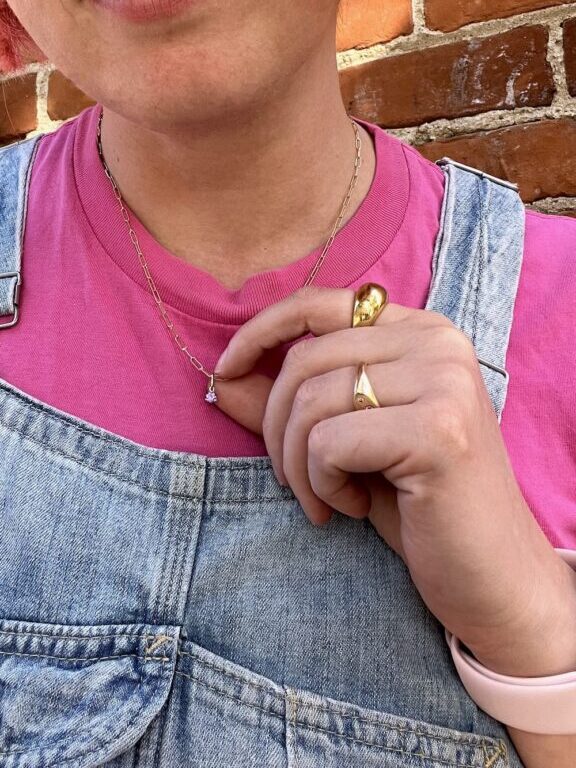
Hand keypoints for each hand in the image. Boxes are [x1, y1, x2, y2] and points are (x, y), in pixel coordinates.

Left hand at [215, 286, 575, 676]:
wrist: (489, 575)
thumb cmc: (414, 506)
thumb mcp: (345, 443)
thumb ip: (289, 404)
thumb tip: (222, 377)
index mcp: (420, 332)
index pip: (320, 302)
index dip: (260, 331)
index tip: (225, 371)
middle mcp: (437, 343)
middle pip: (306, 358)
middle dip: (276, 427)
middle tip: (294, 479)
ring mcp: (444, 381)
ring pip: (311, 400)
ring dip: (297, 464)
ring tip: (325, 499)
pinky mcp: (438, 429)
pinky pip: (329, 442)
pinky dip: (321, 484)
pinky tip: (351, 507)